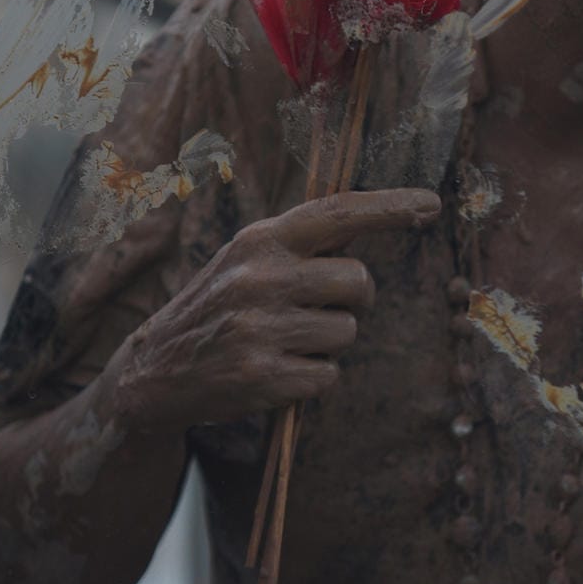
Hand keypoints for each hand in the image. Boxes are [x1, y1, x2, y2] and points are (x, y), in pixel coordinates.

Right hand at [113, 188, 439, 431]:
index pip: (336, 213)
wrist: (152, 372)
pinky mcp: (262, 378)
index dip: (388, 206)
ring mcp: (259, 328)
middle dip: (354, 300)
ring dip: (328, 344)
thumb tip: (371, 225)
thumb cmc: (217, 309)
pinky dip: (312, 379)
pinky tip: (277, 372)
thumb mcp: (247, 260)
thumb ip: (300, 246)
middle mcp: (259, 278)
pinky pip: (328, 376)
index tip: (430, 204)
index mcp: (259, 241)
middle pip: (358, 282)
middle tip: (320, 309)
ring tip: (285, 343)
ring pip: (347, 333)